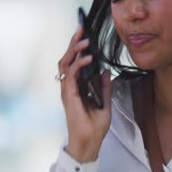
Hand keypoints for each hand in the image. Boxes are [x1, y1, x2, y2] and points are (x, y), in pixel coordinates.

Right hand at [57, 25, 111, 162]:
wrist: (90, 142)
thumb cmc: (95, 127)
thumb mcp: (105, 102)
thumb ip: (104, 86)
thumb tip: (105, 71)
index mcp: (77, 86)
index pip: (75, 61)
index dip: (78, 47)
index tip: (85, 33)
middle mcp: (70, 85)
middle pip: (67, 58)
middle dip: (73, 42)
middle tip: (81, 28)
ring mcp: (67, 90)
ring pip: (65, 63)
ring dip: (74, 50)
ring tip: (85, 41)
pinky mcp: (68, 95)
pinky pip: (71, 74)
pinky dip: (79, 64)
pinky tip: (89, 58)